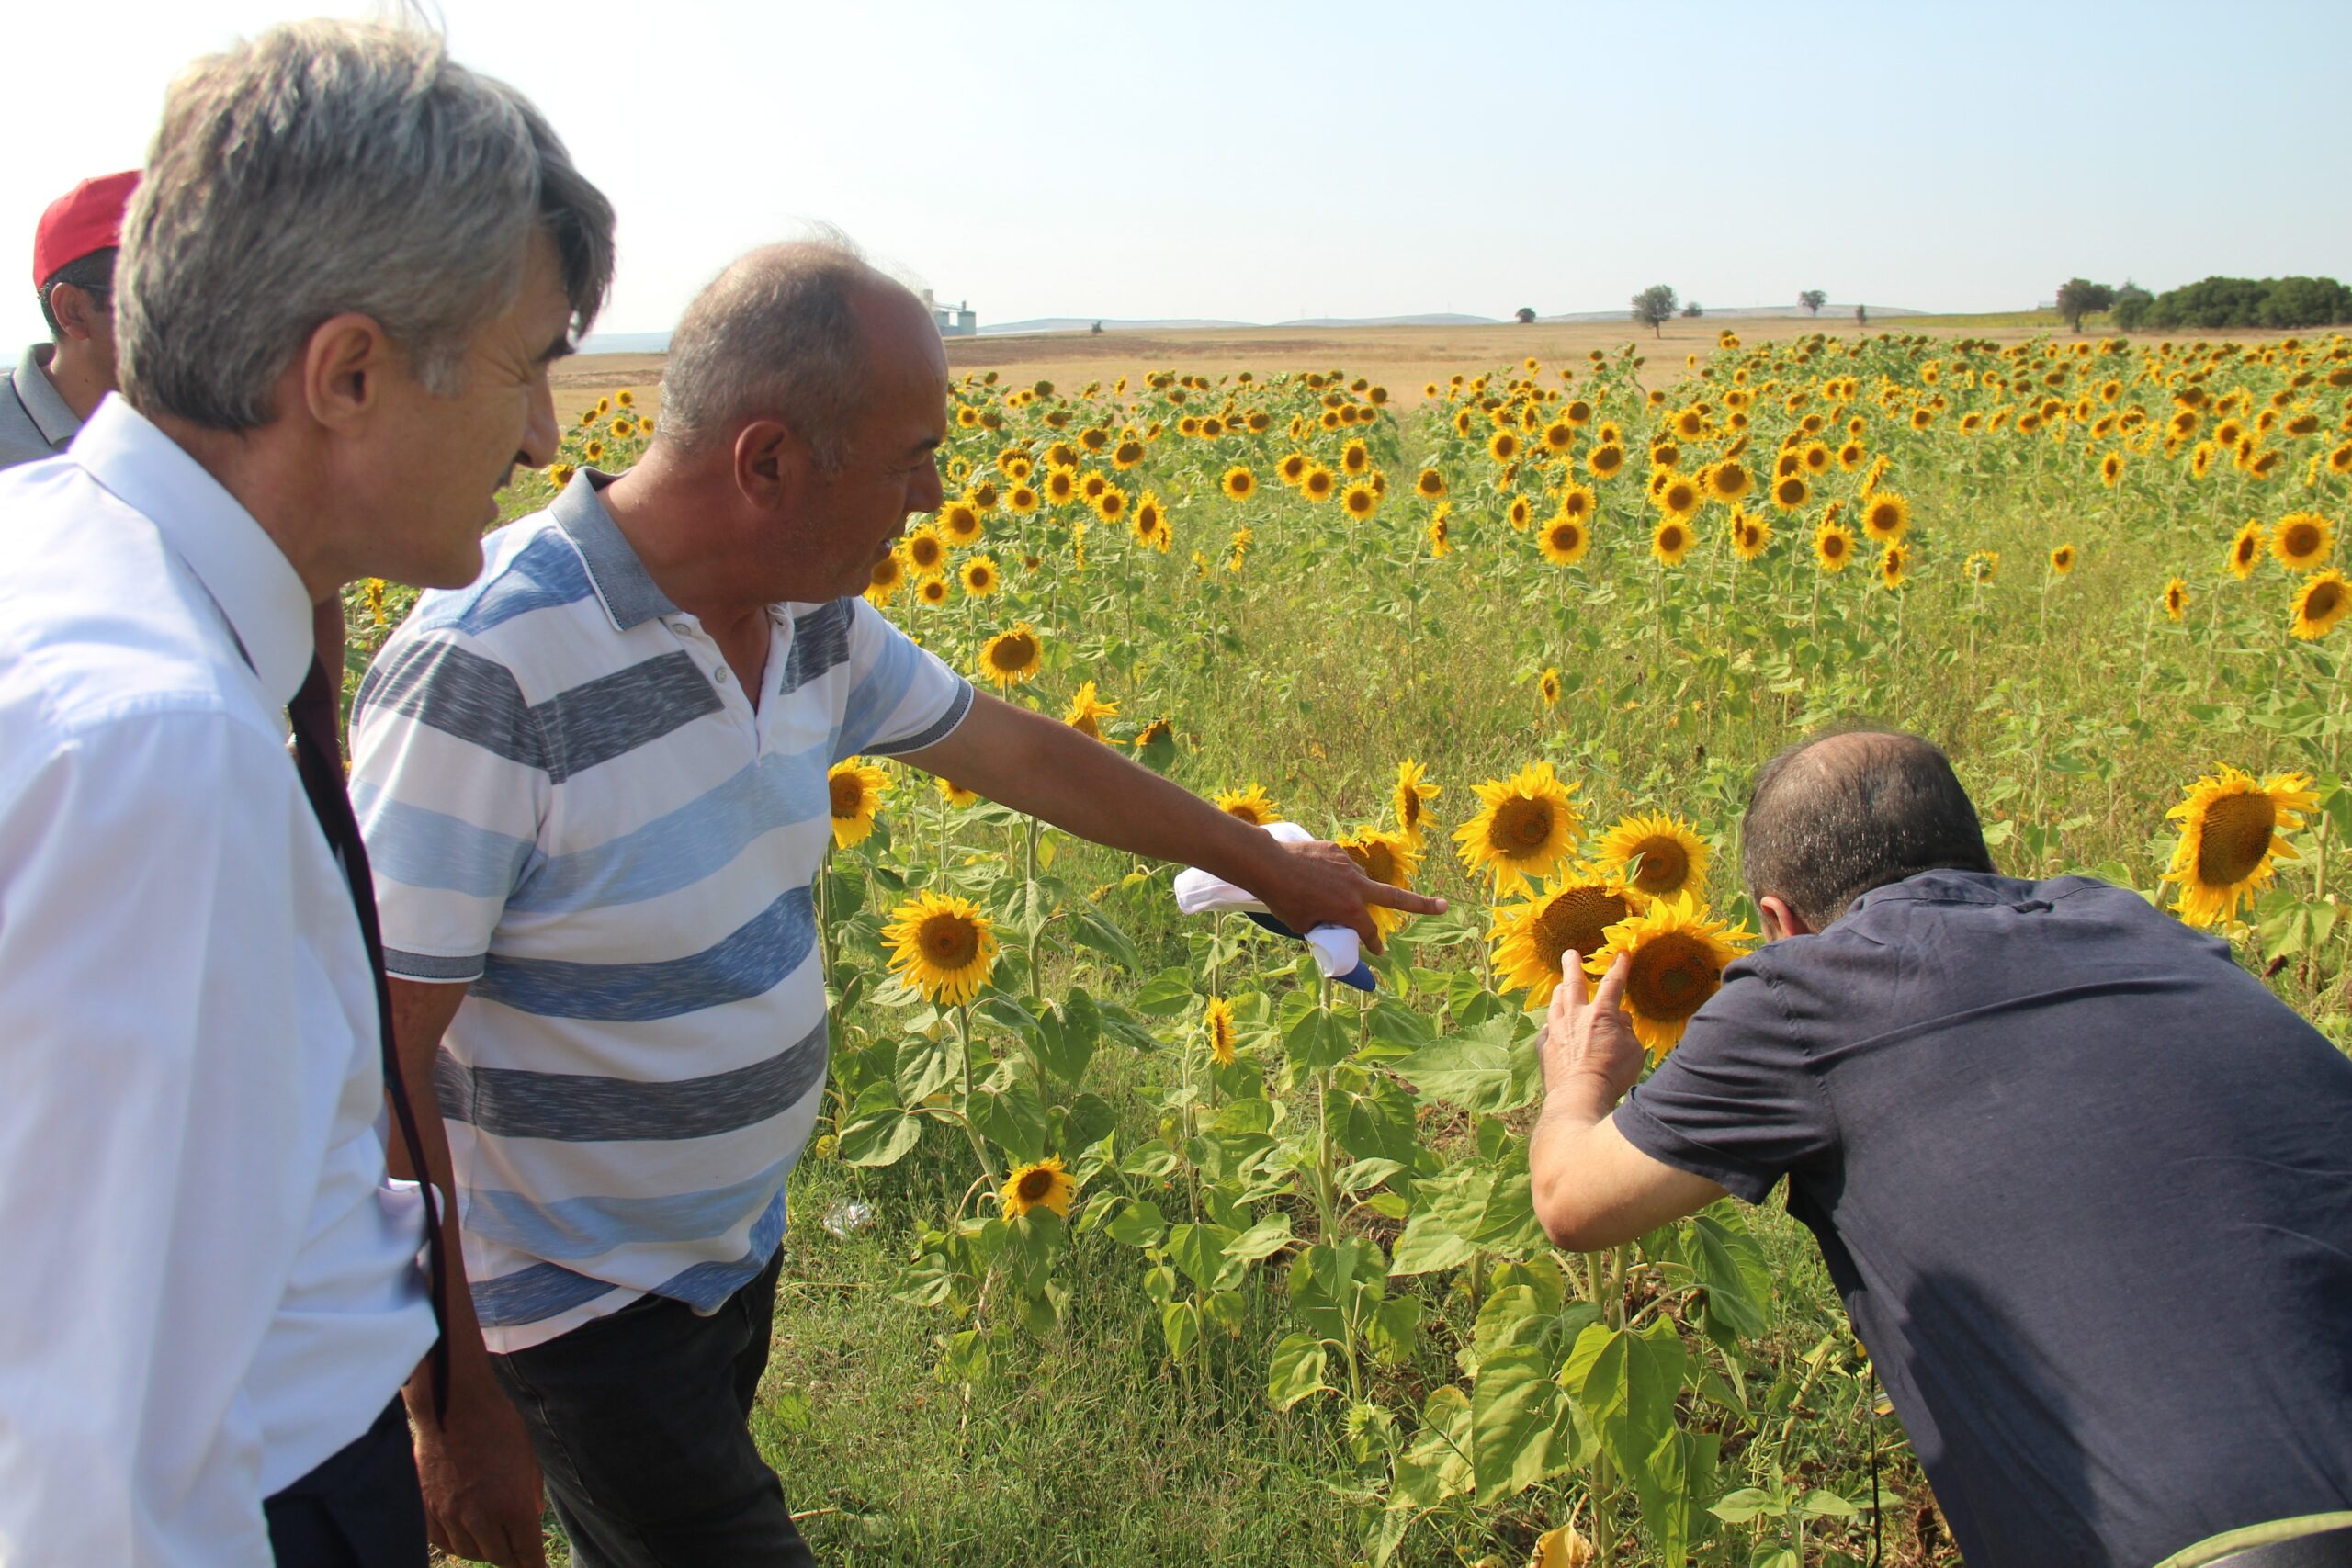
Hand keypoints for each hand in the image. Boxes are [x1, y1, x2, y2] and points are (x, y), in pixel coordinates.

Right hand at [413, 1383, 546, 1567]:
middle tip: (517, 1554)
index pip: (528, 1555)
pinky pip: (443, 1542)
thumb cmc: (498, 1427)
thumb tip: (532, 1518)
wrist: (455, 1406)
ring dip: (484, 1550)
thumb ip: (530, 1495)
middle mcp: (481, 1519)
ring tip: (491, 1542)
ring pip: (470, 1553)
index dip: (535, 1566)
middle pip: (500, 1558)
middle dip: (512, 1558)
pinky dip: (457, 1542)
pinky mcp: (427, 1511)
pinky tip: (464, 1536)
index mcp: (513, 1507)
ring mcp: (450, 1517)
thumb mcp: (528, 1460)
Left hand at [1256, 839, 1447, 953]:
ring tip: (1319, 892)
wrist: (1269, 865)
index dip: (1373, 944)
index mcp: (1350, 909)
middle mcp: (1356, 886)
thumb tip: (1331, 928)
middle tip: (1444, 906)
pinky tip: (1314, 876)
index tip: (1377, 952)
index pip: (1369, 931)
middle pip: (1396, 897)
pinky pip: (1340, 867)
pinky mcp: (1336, 850)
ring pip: (1358, 882)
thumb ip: (1325, 927)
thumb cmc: (1285, 900)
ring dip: (1351, 891)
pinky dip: (1333, 875)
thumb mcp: (1305, 925)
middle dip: (1422, 904)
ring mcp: (1348, 865)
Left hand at [1541, 950, 1644, 1107]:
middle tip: (1570, 953)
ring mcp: (1556, 1030)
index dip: (1619, 967)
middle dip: (1572, 965)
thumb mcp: (1634, 1051)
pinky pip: (1547, 1030)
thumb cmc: (1612, 1075)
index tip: (1621, 954)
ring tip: (1560, 986)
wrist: (1579, 1095)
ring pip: (1556, 1003)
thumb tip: (1621, 1018)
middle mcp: (1575, 1016)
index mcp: (1601, 1014)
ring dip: (1559, 992)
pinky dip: (1551, 1026)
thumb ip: (1627, 1030)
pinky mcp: (1544, 1046)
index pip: (1613, 983)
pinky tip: (1552, 1027)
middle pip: (1573, 983)